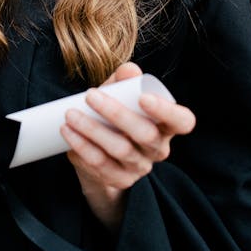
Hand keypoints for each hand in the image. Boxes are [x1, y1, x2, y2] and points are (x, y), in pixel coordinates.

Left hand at [60, 62, 195, 230]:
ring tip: (70, 114)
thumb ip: (125, 80)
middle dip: (116, 113)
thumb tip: (129, 70)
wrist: (102, 152)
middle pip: (145, 134)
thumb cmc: (116, 114)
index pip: (182, 121)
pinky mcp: (120, 180)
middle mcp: (158, 148)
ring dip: (92, 130)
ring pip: (120, 150)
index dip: (167, 111)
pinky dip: (82, 148)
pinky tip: (68, 134)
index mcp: (167, 125)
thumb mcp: (121, 95)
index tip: (143, 98)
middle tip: (90, 95)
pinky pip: (101, 166)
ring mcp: (140, 167)